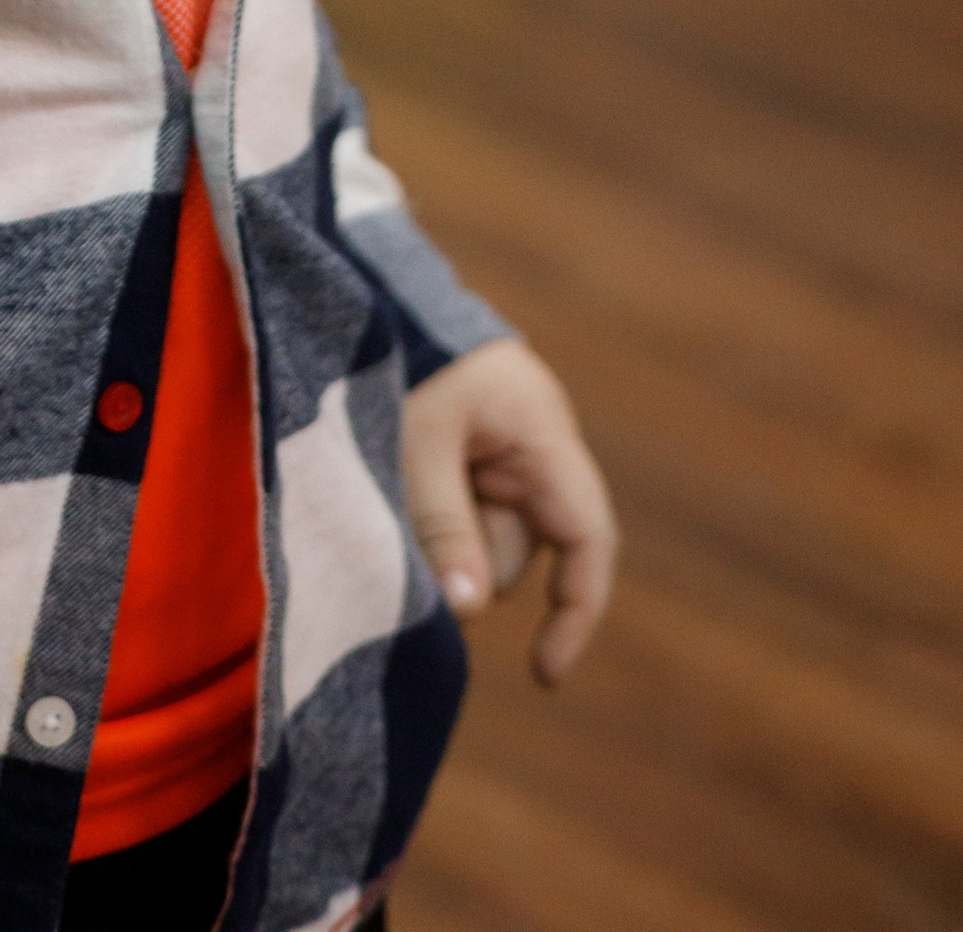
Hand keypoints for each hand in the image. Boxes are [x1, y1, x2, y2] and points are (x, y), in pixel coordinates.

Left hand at [401, 336, 617, 686]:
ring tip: (386, 487)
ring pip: (477, 543)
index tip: (546, 675)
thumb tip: (469, 614)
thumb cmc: (404, 352)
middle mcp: (533, 455)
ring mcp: (499, 460)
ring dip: (436, 545)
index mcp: (543, 436)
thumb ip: (443, 523)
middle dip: (463, 566)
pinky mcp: (465, 464)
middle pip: (513, 554)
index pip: (586, 538)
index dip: (577, 611)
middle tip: (398, 530)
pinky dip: (425, 529)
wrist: (376, 287)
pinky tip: (391, 499)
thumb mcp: (417, 439)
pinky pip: (455, 522)